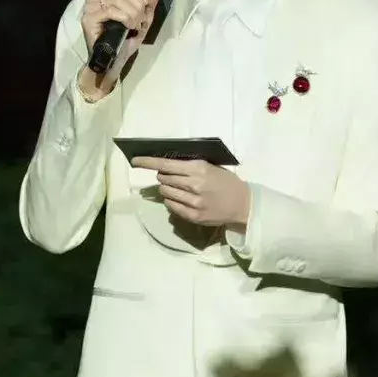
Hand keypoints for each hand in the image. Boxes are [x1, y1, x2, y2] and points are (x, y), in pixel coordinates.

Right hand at [81, 0, 159, 57]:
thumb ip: (149, 2)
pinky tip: (129, 27)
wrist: (115, 59)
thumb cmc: (127, 39)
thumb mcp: (143, 18)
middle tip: (141, 19)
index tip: (146, 5)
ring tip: (136, 25)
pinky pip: (111, 10)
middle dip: (138, 4)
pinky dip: (125, 18)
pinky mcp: (88, 18)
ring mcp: (90, 6)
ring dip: (133, 13)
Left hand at [131, 157, 250, 227]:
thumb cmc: (227, 182)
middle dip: (164, 176)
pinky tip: (182, 199)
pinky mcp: (192, 215)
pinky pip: (171, 205)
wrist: (242, 204)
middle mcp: (193, 184)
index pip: (166, 164)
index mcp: (199, 168)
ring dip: (167, 189)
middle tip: (172, 177)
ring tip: (179, 189)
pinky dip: (172, 200)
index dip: (148, 162)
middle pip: (163, 178)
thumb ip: (190, 167)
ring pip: (165, 192)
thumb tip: (166, 167)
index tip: (135, 161)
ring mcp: (192, 201)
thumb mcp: (212, 168)